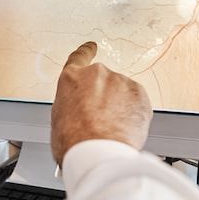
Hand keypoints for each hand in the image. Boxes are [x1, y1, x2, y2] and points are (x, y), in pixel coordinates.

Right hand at [51, 41, 152, 164]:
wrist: (98, 152)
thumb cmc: (75, 141)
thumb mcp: (59, 119)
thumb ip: (72, 104)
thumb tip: (78, 111)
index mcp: (72, 79)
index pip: (79, 57)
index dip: (86, 52)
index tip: (91, 47)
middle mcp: (96, 74)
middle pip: (103, 81)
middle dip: (104, 97)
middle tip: (100, 119)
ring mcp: (120, 82)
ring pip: (121, 93)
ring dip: (119, 107)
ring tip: (110, 129)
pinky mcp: (139, 93)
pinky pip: (137, 102)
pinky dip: (133, 114)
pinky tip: (123, 129)